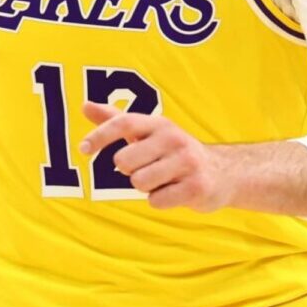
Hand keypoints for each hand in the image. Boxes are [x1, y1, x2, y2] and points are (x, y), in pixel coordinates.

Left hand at [79, 101, 231, 211]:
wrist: (223, 172)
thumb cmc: (174, 152)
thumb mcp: (148, 132)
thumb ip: (116, 120)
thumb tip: (85, 106)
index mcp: (160, 124)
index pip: (124, 122)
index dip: (100, 134)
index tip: (82, 149)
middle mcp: (174, 139)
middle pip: (125, 160)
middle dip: (129, 171)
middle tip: (147, 169)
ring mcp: (187, 163)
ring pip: (139, 182)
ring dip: (146, 187)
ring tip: (164, 180)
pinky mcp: (196, 187)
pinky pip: (157, 200)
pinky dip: (160, 200)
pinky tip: (175, 191)